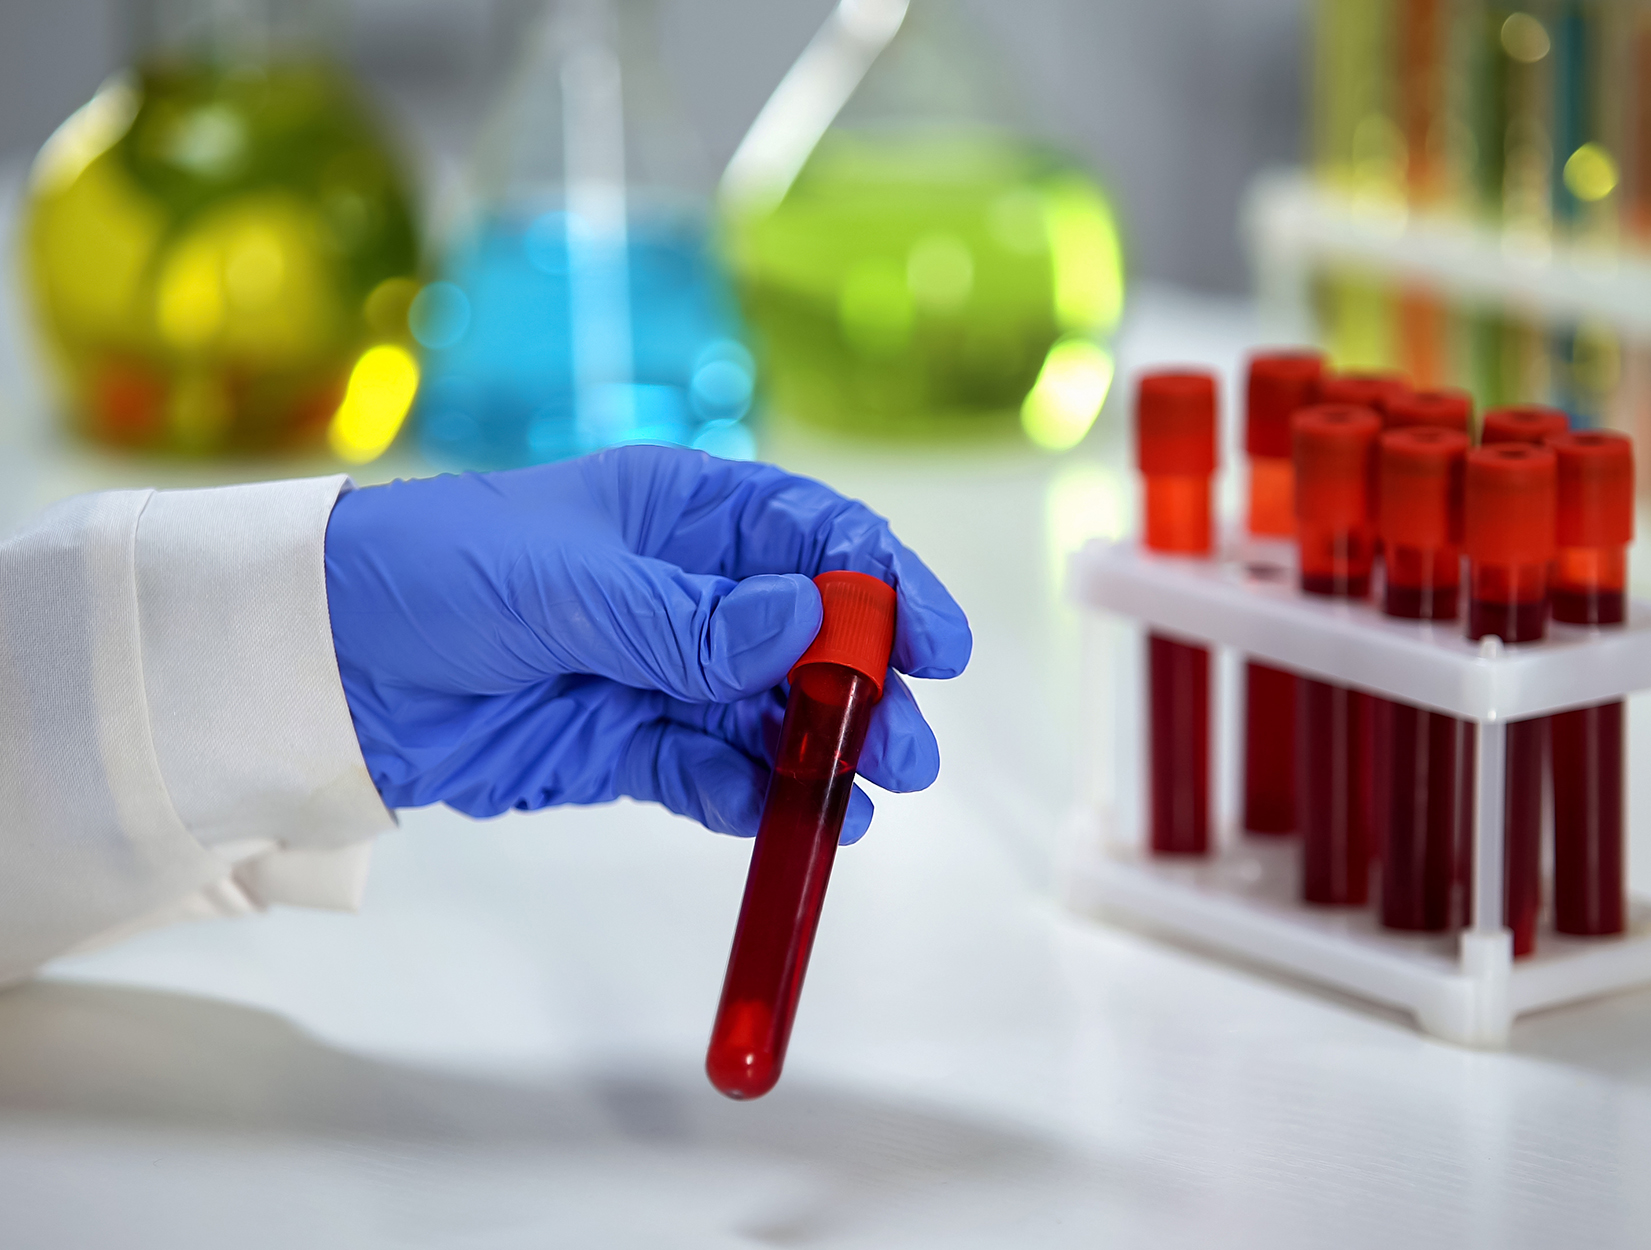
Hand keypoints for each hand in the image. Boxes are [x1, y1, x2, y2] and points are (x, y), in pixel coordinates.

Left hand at [323, 446, 970, 842]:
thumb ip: (690, 618)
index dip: (886, 586)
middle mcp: (689, 591)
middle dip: (868, 689)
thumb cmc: (444, 571)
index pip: (816, 539)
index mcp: (685, 513)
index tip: (938, 646)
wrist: (328, 661)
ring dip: (822, 755)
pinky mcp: (624, 746)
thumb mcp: (569, 582)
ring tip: (867, 798)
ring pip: (770, 715)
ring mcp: (661, 672)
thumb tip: (812, 621)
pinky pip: (708, 773)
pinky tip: (787, 823)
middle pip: (811, 637)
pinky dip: (749, 798)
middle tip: (906, 749)